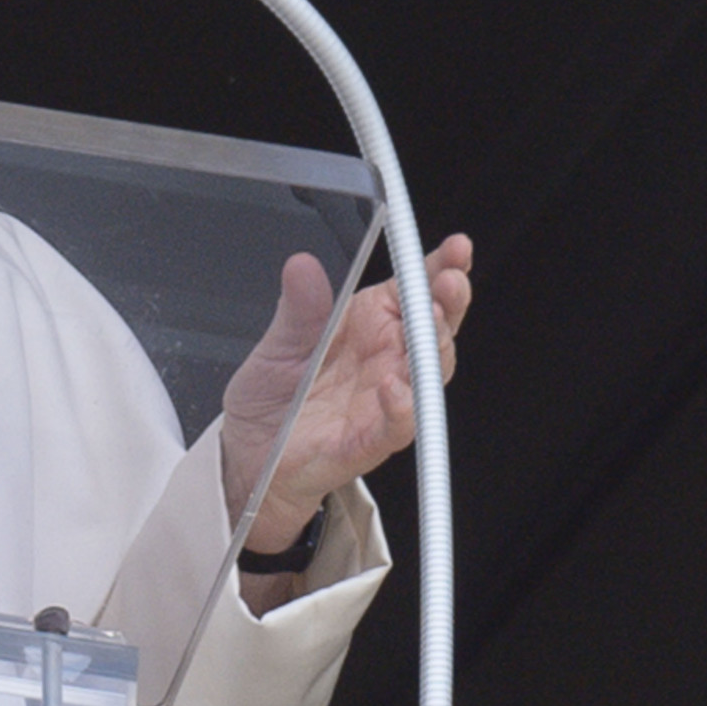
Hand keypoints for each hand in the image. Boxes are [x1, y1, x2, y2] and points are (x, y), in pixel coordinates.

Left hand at [220, 234, 473, 555]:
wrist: (249, 457)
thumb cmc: (274, 400)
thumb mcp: (278, 345)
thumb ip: (297, 309)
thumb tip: (302, 265)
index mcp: (370, 326)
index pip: (415, 291)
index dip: (439, 269)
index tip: (457, 248)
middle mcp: (387, 360)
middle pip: (435, 327)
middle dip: (448, 302)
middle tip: (449, 281)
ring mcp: (385, 400)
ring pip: (429, 373)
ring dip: (435, 347)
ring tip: (429, 319)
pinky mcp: (371, 440)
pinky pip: (399, 425)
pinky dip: (402, 406)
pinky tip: (393, 385)